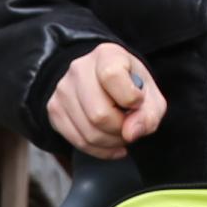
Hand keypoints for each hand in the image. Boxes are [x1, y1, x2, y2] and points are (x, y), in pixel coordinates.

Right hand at [45, 43, 166, 159]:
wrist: (103, 82)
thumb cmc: (131, 87)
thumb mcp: (151, 96)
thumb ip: (149, 114)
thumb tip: (130, 133)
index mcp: (106, 55)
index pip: (112, 76)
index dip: (130, 98)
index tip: (138, 102)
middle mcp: (79, 69)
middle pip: (99, 114)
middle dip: (121, 129)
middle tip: (129, 125)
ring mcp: (63, 90)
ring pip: (89, 133)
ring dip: (112, 142)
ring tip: (121, 134)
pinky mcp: (55, 109)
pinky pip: (78, 142)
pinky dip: (100, 150)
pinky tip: (110, 143)